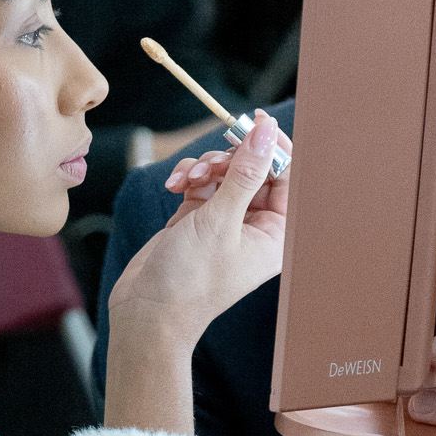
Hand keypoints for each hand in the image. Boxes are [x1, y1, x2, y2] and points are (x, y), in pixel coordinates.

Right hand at [112, 113, 290, 328]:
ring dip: (205, 168)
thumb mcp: (220, 220)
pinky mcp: (198, 219)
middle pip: (254, 169)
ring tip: (187, 182)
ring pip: (225, 172)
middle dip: (230, 160)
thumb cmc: (190, 281)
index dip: (274, 148)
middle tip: (212, 162)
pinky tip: (174, 186)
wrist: (147, 312)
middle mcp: (255, 226)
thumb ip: (244, 172)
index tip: (256, 122)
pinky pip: (201, 182)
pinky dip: (188, 178)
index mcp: (276, 234)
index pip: (288, 177)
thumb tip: (266, 133)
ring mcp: (226, 221)